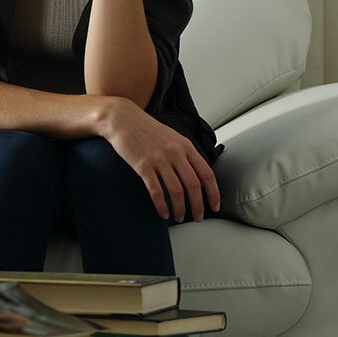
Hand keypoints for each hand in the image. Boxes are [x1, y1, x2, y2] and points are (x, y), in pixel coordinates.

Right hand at [98, 99, 218, 221]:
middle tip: (199, 217)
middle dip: (198, 205)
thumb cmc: (147, 130)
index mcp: (186, 146)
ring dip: (180, 208)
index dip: (213, 193)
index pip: (206, 173)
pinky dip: (162, 206)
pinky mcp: (142, 166)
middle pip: (193, 185)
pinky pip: (156, 191)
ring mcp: (159, 159)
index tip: (214, 206)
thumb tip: (197, 177)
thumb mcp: (172, 138)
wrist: (123, 119)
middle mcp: (175, 153)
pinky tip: (163, 214)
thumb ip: (185, 155)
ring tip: (180, 217)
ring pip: (176, 191)